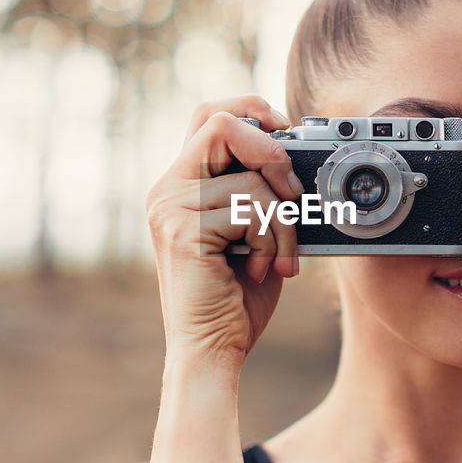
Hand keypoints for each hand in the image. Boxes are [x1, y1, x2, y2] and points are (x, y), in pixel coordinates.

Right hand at [145, 96, 303, 386]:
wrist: (213, 350)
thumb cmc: (237, 297)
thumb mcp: (253, 231)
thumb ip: (259, 191)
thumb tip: (295, 157)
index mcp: (181, 185)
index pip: (211, 116)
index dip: (253, 112)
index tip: (287, 134)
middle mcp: (167, 190)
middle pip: (222, 122)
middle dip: (273, 154)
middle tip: (293, 196)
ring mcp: (170, 208)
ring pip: (251, 179)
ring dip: (283, 223)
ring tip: (277, 259)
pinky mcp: (183, 231)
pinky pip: (251, 211)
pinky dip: (274, 242)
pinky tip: (263, 270)